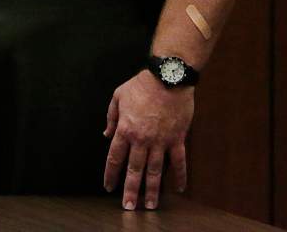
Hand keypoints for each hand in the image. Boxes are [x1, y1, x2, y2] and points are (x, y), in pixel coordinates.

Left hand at [103, 69, 193, 209]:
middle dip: (130, 190)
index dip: (110, 174)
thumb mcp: (117, 97)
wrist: (167, 78)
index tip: (108, 186)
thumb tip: (106, 134)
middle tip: (128, 207)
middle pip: (134, 170)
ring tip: (149, 205)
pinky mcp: (177, 139)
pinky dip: (180, 176)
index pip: (114, 157)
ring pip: (155, 171)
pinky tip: (178, 188)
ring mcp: (161, 141)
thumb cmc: (141, 85)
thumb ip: (111, 117)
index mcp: (125, 129)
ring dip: (152, 190)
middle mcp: (142, 139)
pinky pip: (179, 162)